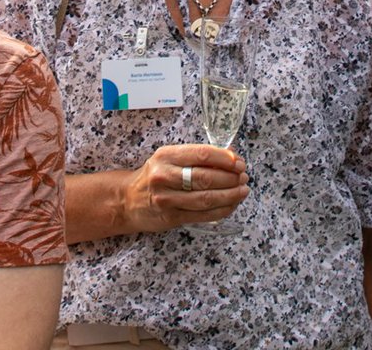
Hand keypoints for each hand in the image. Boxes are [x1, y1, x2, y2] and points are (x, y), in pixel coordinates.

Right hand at [122, 143, 248, 232]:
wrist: (127, 200)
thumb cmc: (154, 175)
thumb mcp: (169, 158)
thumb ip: (196, 157)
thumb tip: (230, 156)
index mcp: (166, 155)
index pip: (202, 154)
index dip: (225, 158)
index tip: (239, 161)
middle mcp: (164, 176)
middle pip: (206, 177)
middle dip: (230, 178)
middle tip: (244, 176)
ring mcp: (167, 199)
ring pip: (206, 198)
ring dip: (230, 195)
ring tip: (243, 190)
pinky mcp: (171, 218)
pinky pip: (202, 215)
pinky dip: (222, 210)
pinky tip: (232, 204)